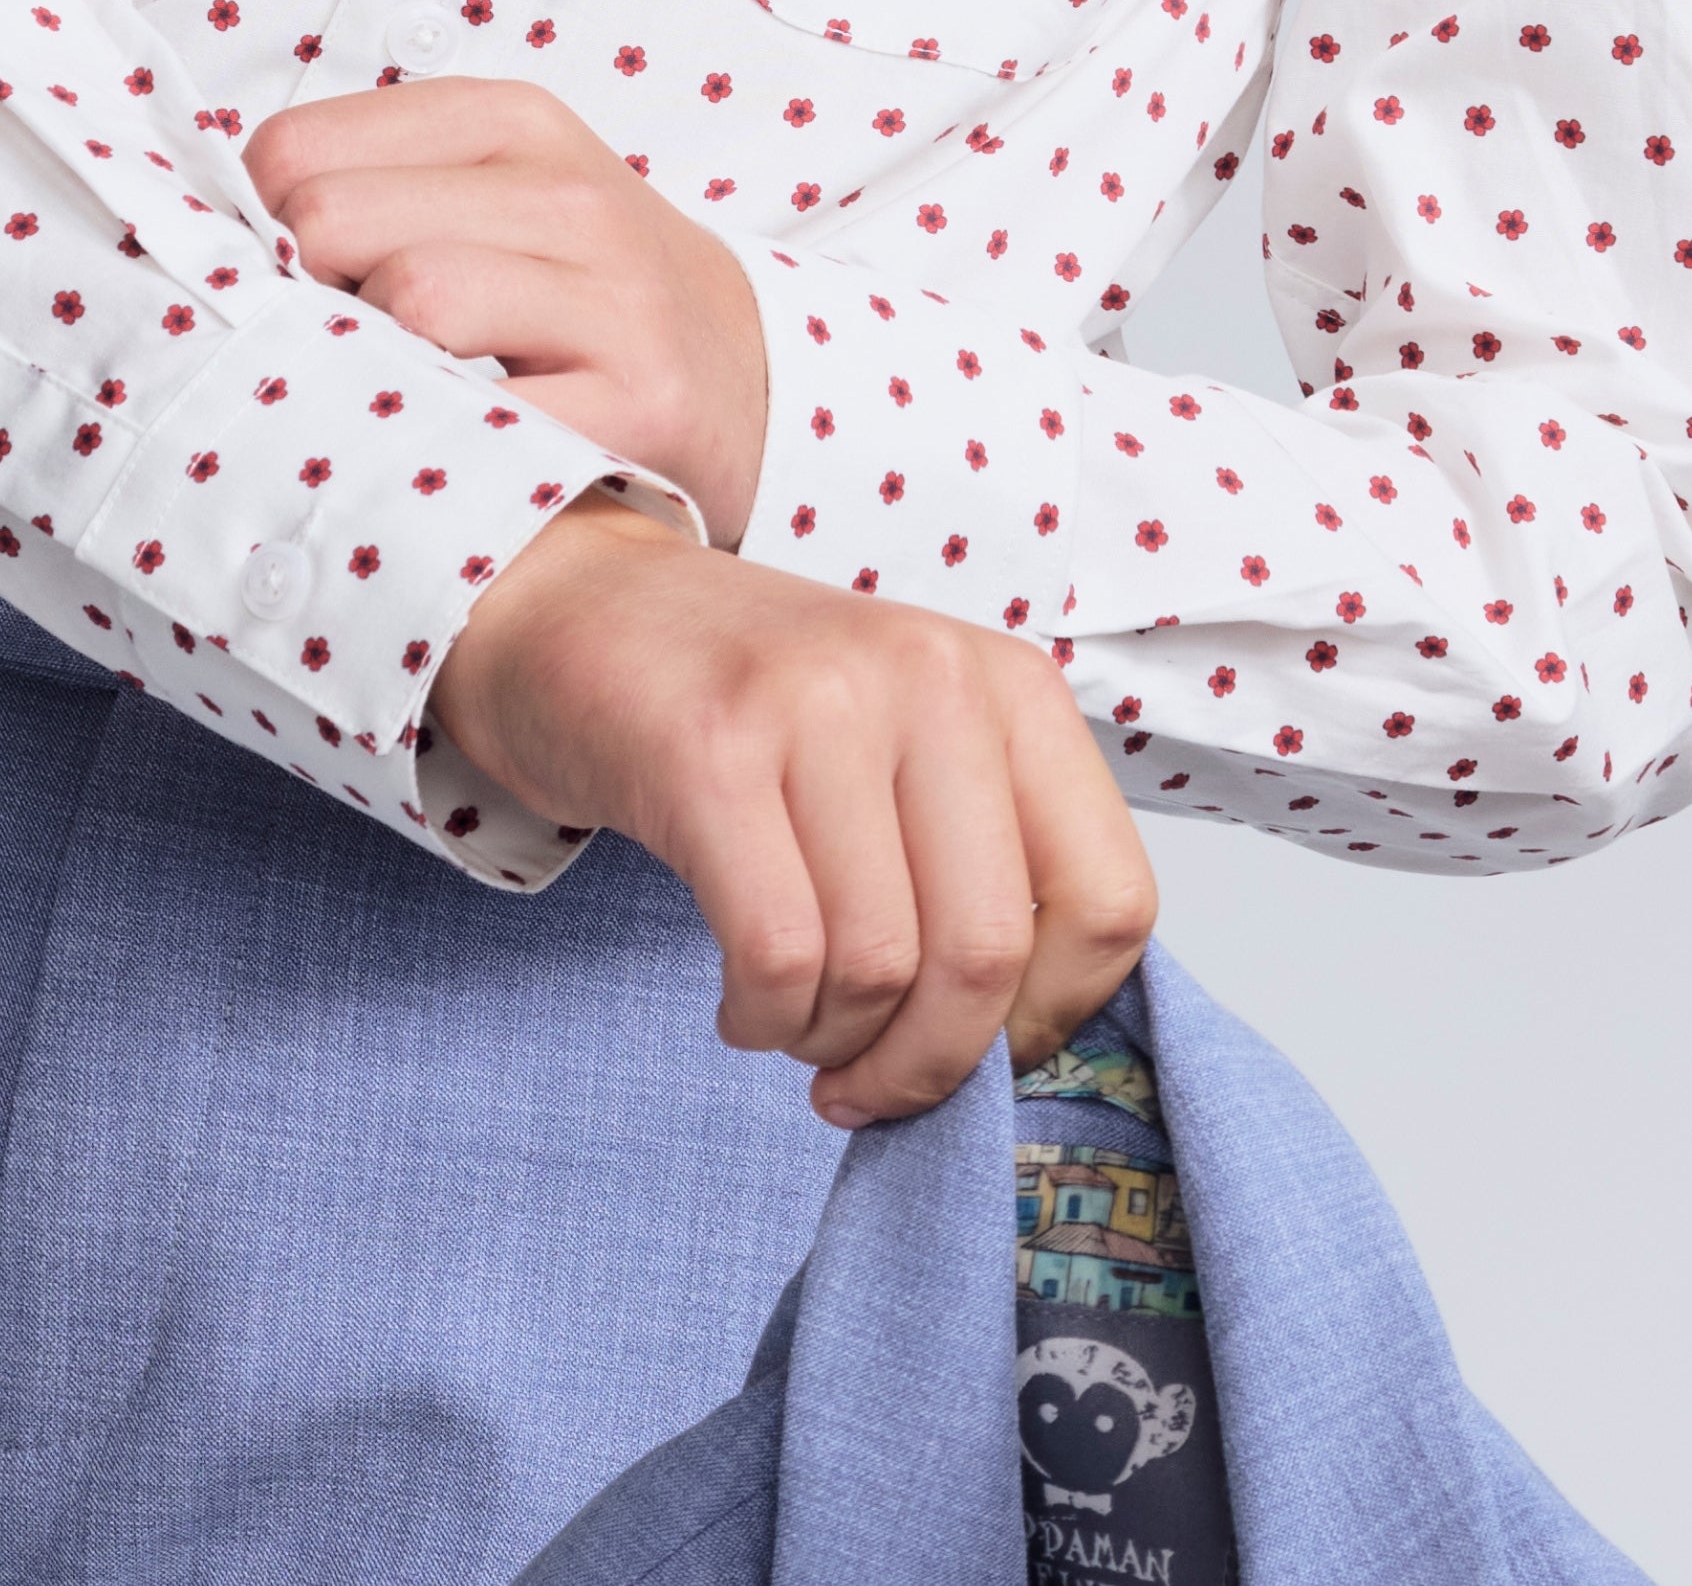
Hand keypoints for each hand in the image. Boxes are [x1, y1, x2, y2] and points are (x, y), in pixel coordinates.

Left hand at [245, 74, 769, 545]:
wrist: (745, 369)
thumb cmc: (580, 281)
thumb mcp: (493, 189)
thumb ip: (372, 185)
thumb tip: (217, 234)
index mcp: (508, 121)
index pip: (295, 149)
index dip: (265, 227)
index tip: (301, 279)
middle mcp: (564, 190)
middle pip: (332, 220)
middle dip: (311, 294)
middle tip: (347, 342)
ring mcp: (609, 294)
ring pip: (409, 301)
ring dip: (379, 365)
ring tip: (405, 392)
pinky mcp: (640, 400)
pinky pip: (487, 419)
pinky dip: (442, 445)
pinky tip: (449, 451)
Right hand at [429, 494, 1156, 1126]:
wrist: (580, 607)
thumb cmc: (756, 707)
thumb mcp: (910, 750)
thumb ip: (985, 864)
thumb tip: (1022, 1050)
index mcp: (1008, 685)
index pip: (1111, 904)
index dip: (1049, 1019)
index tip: (976, 1048)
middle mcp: (932, 675)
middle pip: (990, 953)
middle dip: (927, 1064)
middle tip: (867, 1083)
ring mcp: (819, 702)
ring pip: (879, 969)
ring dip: (830, 1043)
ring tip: (792, 1019)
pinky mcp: (712, 750)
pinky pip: (778, 958)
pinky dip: (762, 1020)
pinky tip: (741, 1002)